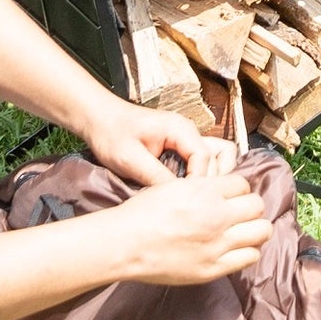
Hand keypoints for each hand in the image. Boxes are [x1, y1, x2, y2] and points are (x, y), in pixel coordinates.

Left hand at [82, 94, 235, 186]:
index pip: (205, 157)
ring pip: (217, 157)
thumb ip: (155, 176)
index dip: (200, 181)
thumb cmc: (111, 134)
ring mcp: (186, 139)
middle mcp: (189, 132)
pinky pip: (201, 161)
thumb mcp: (129, 159)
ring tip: (196, 197)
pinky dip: (200, 176)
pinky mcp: (179, 147)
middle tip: (196, 200)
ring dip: (212, 176)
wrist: (98, 119)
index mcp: (180, 129)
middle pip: (221, 155)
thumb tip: (177, 199)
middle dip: (213, 179)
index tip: (186, 201)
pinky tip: (186, 192)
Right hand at [101, 169, 272, 287]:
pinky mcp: (213, 267)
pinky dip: (247, 252)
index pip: (243, 184)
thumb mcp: (173, 187)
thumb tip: (222, 190)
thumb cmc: (141, 213)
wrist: (123, 244)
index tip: (228, 198)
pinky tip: (235, 250)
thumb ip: (202, 188)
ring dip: (254, 229)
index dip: (236, 191)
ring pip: (261, 230)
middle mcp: (216, 215)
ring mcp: (217, 243)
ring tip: (242, 232)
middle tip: (238, 214)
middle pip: (257, 205)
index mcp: (206, 191)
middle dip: (248, 208)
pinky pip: (250, 257)